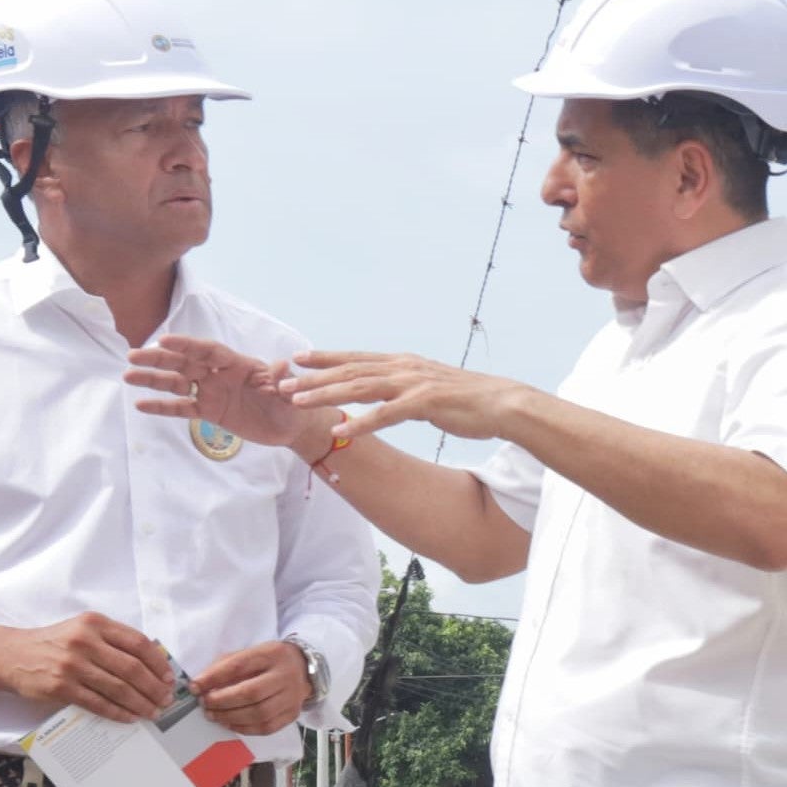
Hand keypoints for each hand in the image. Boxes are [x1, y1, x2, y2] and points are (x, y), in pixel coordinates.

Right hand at [0, 613, 177, 721]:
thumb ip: (113, 640)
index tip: (169, 678)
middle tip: (166, 700)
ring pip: (118, 688)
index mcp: (94, 623)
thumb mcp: (83, 629)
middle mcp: (84, 641)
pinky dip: (118, 712)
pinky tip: (130, 717)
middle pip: (132, 668)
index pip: (138, 642)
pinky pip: (98, 703)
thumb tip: (152, 663)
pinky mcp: (61, 687)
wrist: (11, 654)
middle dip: (154, 687)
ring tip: (153, 712)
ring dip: (141, 703)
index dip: (158, 662)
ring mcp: (72, 665)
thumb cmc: (54, 643)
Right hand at [127, 337, 342, 461]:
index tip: (165, 339)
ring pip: (177, 383)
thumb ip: (282, 381)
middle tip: (133, 355)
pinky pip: (182, 408)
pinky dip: (162, 407)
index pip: (208, 351)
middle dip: (160, 359)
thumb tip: (283, 365)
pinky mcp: (208, 412)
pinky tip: (140, 405)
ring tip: (128, 376)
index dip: (187, 345)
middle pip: (185, 363)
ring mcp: (211, 392)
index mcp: (237, 364)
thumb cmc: (292, 404)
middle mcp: (219, 375)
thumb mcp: (290, 395)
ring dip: (153, 379)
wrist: (290, 426)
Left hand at [194, 640, 310, 734]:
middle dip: (222, 701)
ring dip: (231, 717)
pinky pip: (267, 727)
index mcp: (271, 654)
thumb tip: (200, 684)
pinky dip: (244, 728)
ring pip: (259, 713)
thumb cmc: (269, 661)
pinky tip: (230, 723)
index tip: (195, 686)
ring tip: (214, 715)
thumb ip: (226, 665)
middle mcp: (285, 675)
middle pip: (251, 693)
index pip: (239, 666)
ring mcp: (292, 697)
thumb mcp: (250, 653)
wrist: (304, 668)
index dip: (214, 678)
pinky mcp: (292, 714)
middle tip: (205, 704)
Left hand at [276, 352, 527, 446]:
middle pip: (350, 370)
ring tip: (297, 401)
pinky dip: (361, 421)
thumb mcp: (431, 386)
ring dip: (326, 394)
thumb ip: (406, 386)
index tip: (298, 357)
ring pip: (360, 387)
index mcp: (404, 363)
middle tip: (282, 380)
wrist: (504, 404)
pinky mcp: (425, 404)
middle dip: (314, 376)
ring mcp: (414, 385)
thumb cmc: (469, 400)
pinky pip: (385, 414)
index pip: (357, 357)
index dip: (326, 357)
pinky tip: (340, 429)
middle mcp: (404, 368)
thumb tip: (389, 391)